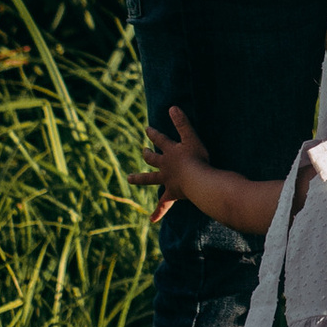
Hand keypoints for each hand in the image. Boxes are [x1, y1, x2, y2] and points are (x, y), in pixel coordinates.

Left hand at [140, 108, 205, 222]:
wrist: (197, 180)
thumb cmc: (197, 158)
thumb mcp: (191, 138)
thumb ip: (183, 123)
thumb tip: (172, 107)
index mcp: (171, 152)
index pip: (160, 140)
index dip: (153, 134)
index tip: (147, 129)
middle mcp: (165, 166)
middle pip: (152, 159)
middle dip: (147, 154)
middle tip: (143, 151)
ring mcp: (167, 180)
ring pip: (150, 179)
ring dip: (140, 178)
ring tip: (129, 178)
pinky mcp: (172, 193)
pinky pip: (163, 204)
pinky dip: (158, 211)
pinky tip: (152, 219)